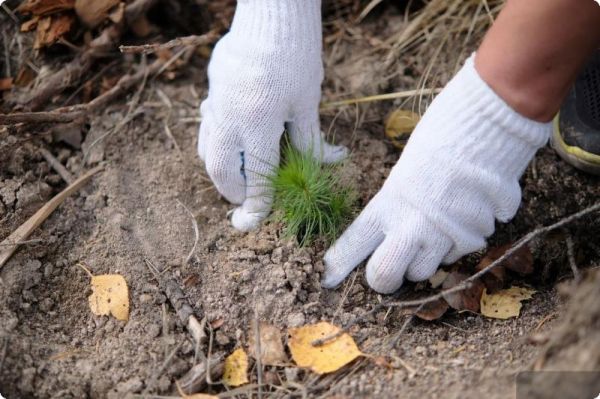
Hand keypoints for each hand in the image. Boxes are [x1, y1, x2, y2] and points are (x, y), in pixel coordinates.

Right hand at [198, 0, 346, 230]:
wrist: (272, 13)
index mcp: (257, 122)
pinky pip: (207, 126)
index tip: (254, 221)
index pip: (255, 177)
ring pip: (207, 150)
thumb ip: (311, 139)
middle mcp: (229, 117)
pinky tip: (237, 138)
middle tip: (250, 196)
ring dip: (224, 169)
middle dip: (233, 191)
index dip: (257, 204)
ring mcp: (215, 102)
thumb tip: (330, 163)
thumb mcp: (307, 102)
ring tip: (245, 171)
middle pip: (219, 170)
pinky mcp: (211, 89)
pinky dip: (219, 142)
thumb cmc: (297, 56)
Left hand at [322, 55, 550, 293]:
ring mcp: (443, 237)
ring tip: (434, 226)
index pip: (354, 244)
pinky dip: (459, 240)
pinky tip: (465, 212)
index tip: (328, 278)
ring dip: (425, 258)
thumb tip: (393, 235)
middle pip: (384, 277)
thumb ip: (396, 208)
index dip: (339, 265)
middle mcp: (411, 227)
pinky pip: (459, 253)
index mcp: (387, 204)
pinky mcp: (474, 238)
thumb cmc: (441, 141)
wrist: (487, 130)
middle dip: (385, 280)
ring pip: (424, 272)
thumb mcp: (405, 174)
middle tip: (391, 269)